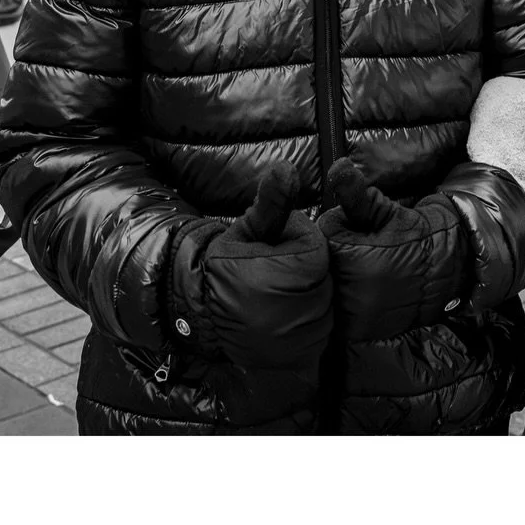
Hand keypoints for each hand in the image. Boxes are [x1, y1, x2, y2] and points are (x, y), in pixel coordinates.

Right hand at [170, 163, 331, 370]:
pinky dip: (301, 325)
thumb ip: (272, 200)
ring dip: (302, 298)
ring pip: (322, 304)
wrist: (201, 316)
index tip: (267, 253)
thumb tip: (286, 168)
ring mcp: (307, 335)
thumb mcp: (249, 227)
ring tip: (268, 298)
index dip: (291, 245)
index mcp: (300, 268)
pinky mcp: (304, 356)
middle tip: (266, 275)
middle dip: (300, 272)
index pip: (315, 249)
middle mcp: (308, 306)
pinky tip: (275, 321)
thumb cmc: (225, 265)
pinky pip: (317, 333)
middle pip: (322, 277)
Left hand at [317, 158, 468, 341]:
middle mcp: (346, 297)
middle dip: (339, 250)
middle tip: (370, 249)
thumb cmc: (415, 237)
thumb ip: (356, 193)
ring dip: (340, 274)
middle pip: (321, 261)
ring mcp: (350, 319)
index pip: (324, 233)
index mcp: (349, 262)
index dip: (344, 225)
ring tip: (370, 269)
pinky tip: (367, 290)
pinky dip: (345, 297)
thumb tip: (337, 166)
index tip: (367, 229)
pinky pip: (335, 309)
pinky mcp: (354, 331)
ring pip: (326, 284)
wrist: (446, 273)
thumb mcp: (386, 211)